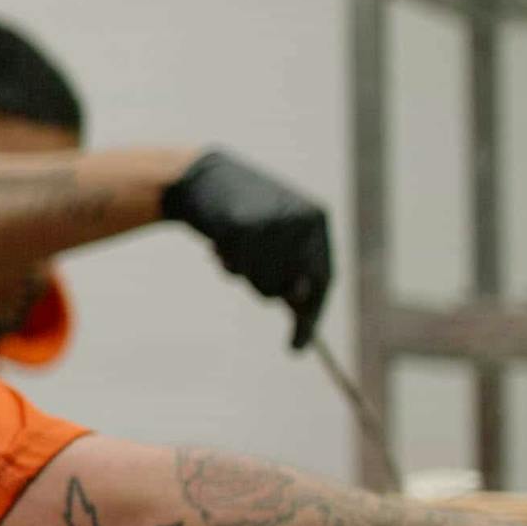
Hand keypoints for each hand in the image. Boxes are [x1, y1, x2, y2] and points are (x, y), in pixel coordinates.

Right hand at [160, 151, 334, 348]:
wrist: (203, 178)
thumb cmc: (241, 213)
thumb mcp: (277, 235)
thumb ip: (293, 269)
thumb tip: (302, 314)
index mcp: (316, 219)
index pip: (324, 278)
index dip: (312, 315)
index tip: (297, 347)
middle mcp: (302, 219)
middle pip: (293, 287)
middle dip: (267, 289)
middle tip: (246, 271)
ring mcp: (273, 222)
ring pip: (265, 282)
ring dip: (245, 275)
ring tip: (234, 248)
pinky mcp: (243, 225)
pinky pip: (238, 270)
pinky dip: (227, 265)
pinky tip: (220, 245)